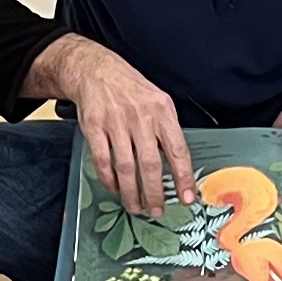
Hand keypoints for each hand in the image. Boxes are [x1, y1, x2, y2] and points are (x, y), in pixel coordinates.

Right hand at [25, 34, 193, 216]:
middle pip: (150, 164)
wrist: (96, 70)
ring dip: (131, 192)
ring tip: (137, 207)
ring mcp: (115, 122)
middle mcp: (140, 117)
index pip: (177, 150)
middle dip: (154, 193)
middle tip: (157, 211)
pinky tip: (116, 189)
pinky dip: (109, 179)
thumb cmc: (132, 90)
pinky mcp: (94, 127)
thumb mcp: (159, 102)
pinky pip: (102, 160)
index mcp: (162, 112)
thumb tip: (180, 168)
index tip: (187, 198)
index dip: (183, 177)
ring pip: (125, 167)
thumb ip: (168, 132)